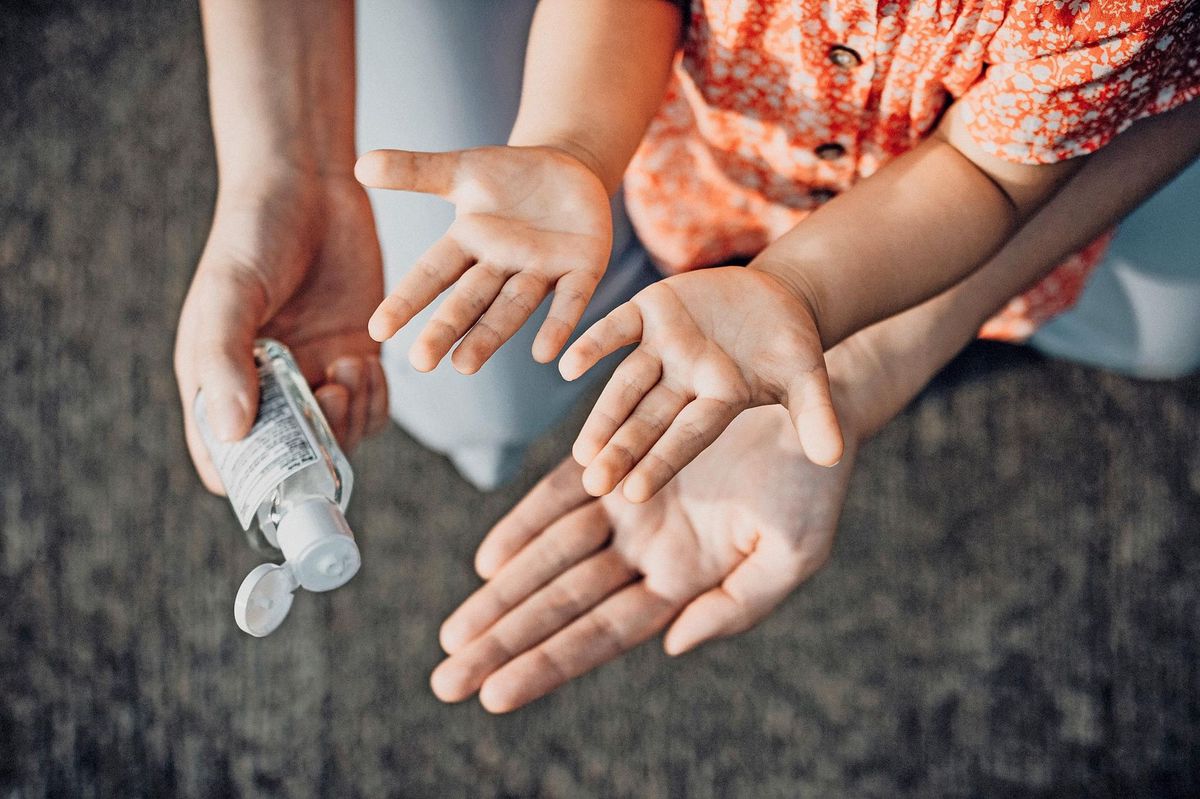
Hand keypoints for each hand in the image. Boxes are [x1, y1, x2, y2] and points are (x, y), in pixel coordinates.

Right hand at [175, 173, 386, 493]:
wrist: (310, 185)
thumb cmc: (253, 233)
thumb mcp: (230, 293)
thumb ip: (227, 361)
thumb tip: (230, 435)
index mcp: (217, 381)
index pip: (226, 460)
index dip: (250, 482)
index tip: (283, 471)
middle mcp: (265, 389)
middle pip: (292, 459)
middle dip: (317, 446)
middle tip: (331, 397)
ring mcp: (313, 376)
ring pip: (339, 439)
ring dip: (352, 419)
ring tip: (349, 368)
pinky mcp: (354, 357)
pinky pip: (370, 408)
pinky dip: (375, 400)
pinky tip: (367, 362)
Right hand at [355, 145, 611, 373]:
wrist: (570, 170)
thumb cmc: (510, 177)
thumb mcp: (462, 170)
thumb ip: (415, 171)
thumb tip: (360, 165)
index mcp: (469, 244)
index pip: (432, 274)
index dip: (407, 299)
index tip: (378, 330)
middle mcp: (501, 265)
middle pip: (469, 300)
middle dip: (446, 329)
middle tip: (422, 363)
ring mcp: (542, 271)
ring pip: (512, 308)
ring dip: (490, 337)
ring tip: (465, 365)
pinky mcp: (582, 269)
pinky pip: (569, 301)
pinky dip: (558, 325)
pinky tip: (545, 354)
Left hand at [430, 405, 856, 712]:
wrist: (810, 404)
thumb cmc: (813, 482)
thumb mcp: (793, 554)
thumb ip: (736, 606)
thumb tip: (672, 646)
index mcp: (683, 582)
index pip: (602, 634)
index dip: (548, 663)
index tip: (494, 694)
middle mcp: (645, 551)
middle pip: (561, 605)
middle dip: (505, 642)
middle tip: (447, 679)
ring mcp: (626, 503)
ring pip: (550, 557)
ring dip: (501, 593)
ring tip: (454, 634)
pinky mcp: (616, 454)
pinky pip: (559, 494)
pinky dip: (523, 525)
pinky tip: (488, 562)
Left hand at [558, 267, 842, 502]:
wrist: (776, 297)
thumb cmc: (792, 348)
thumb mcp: (809, 380)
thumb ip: (815, 415)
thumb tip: (831, 457)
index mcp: (718, 402)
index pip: (686, 437)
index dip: (661, 462)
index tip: (633, 493)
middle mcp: (683, 381)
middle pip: (648, 420)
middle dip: (622, 450)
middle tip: (592, 483)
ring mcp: (663, 347)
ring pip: (625, 384)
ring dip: (603, 414)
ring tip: (580, 450)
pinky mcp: (650, 311)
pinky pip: (616, 329)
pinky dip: (593, 344)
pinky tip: (565, 366)